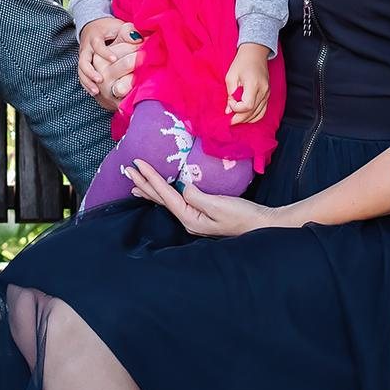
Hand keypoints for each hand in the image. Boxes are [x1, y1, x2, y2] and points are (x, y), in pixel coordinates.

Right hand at [78, 18, 139, 111]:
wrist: (93, 27)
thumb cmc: (109, 28)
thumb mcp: (118, 26)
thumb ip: (128, 32)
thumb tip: (138, 38)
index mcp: (95, 37)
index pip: (97, 45)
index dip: (105, 52)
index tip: (114, 59)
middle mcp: (86, 48)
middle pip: (83, 60)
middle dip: (90, 71)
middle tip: (101, 80)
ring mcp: (83, 56)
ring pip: (81, 70)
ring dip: (87, 80)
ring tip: (96, 91)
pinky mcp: (83, 63)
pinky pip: (81, 75)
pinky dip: (86, 84)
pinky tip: (93, 92)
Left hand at [126, 159, 282, 237]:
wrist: (262, 226)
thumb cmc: (243, 216)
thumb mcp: (218, 204)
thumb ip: (196, 196)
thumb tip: (182, 188)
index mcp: (190, 218)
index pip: (164, 194)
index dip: (150, 177)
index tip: (137, 163)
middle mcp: (188, 220)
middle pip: (160, 199)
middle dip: (143, 184)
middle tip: (127, 171)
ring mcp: (194, 220)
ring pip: (166, 201)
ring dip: (150, 190)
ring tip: (135, 184)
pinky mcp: (201, 216)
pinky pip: (176, 202)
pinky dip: (164, 194)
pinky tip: (161, 193)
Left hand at [225, 44, 270, 124]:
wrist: (255, 53)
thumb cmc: (241, 63)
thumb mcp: (231, 76)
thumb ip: (230, 94)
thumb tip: (228, 111)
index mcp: (254, 84)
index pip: (247, 105)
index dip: (236, 108)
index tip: (230, 101)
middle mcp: (263, 91)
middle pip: (253, 112)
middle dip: (239, 118)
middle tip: (229, 120)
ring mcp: (267, 93)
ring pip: (258, 114)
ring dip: (246, 119)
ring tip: (236, 119)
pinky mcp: (268, 95)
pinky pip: (263, 111)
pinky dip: (254, 116)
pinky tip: (245, 116)